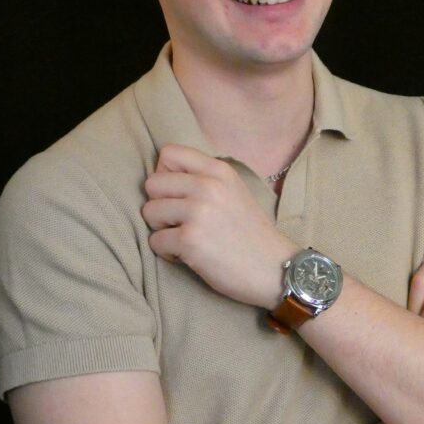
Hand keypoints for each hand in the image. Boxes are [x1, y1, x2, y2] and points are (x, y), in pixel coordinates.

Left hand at [142, 144, 295, 307]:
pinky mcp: (190, 240)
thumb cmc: (251, 233)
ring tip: (185, 238)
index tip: (178, 195)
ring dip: (162, 229)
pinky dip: (167, 252)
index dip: (165, 176)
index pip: (168, 154)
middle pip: (152, 183)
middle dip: (159, 205)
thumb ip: (205, 178)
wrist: (274, 269)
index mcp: (219, 170)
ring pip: (149, 212)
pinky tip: (188, 255)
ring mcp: (197, 212)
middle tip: (179, 222)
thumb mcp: (235, 190)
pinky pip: (154, 241)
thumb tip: (165, 174)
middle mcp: (207, 186)